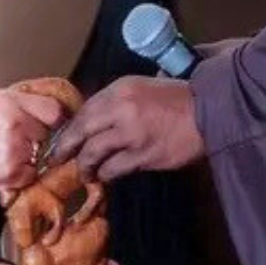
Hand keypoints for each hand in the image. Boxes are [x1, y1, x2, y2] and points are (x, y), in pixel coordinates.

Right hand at [0, 89, 67, 190]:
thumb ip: (18, 101)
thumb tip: (45, 108)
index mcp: (11, 103)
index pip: (54, 110)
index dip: (53, 117)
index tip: (50, 121)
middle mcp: (17, 125)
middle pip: (46, 132)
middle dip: (35, 134)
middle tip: (14, 136)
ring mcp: (15, 151)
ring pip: (39, 154)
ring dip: (28, 154)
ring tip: (2, 150)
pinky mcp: (11, 174)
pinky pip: (31, 173)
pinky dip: (22, 172)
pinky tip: (2, 164)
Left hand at [54, 76, 205, 181]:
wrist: (208, 112)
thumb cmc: (177, 98)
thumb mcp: (142, 87)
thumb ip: (117, 100)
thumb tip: (94, 117)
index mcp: (120, 89)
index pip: (84, 110)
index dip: (69, 127)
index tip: (62, 138)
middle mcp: (121, 109)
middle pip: (81, 131)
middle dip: (65, 148)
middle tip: (57, 159)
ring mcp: (132, 134)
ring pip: (93, 153)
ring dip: (85, 166)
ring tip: (85, 172)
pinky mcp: (144, 156)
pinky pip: (115, 169)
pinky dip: (106, 174)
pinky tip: (105, 176)